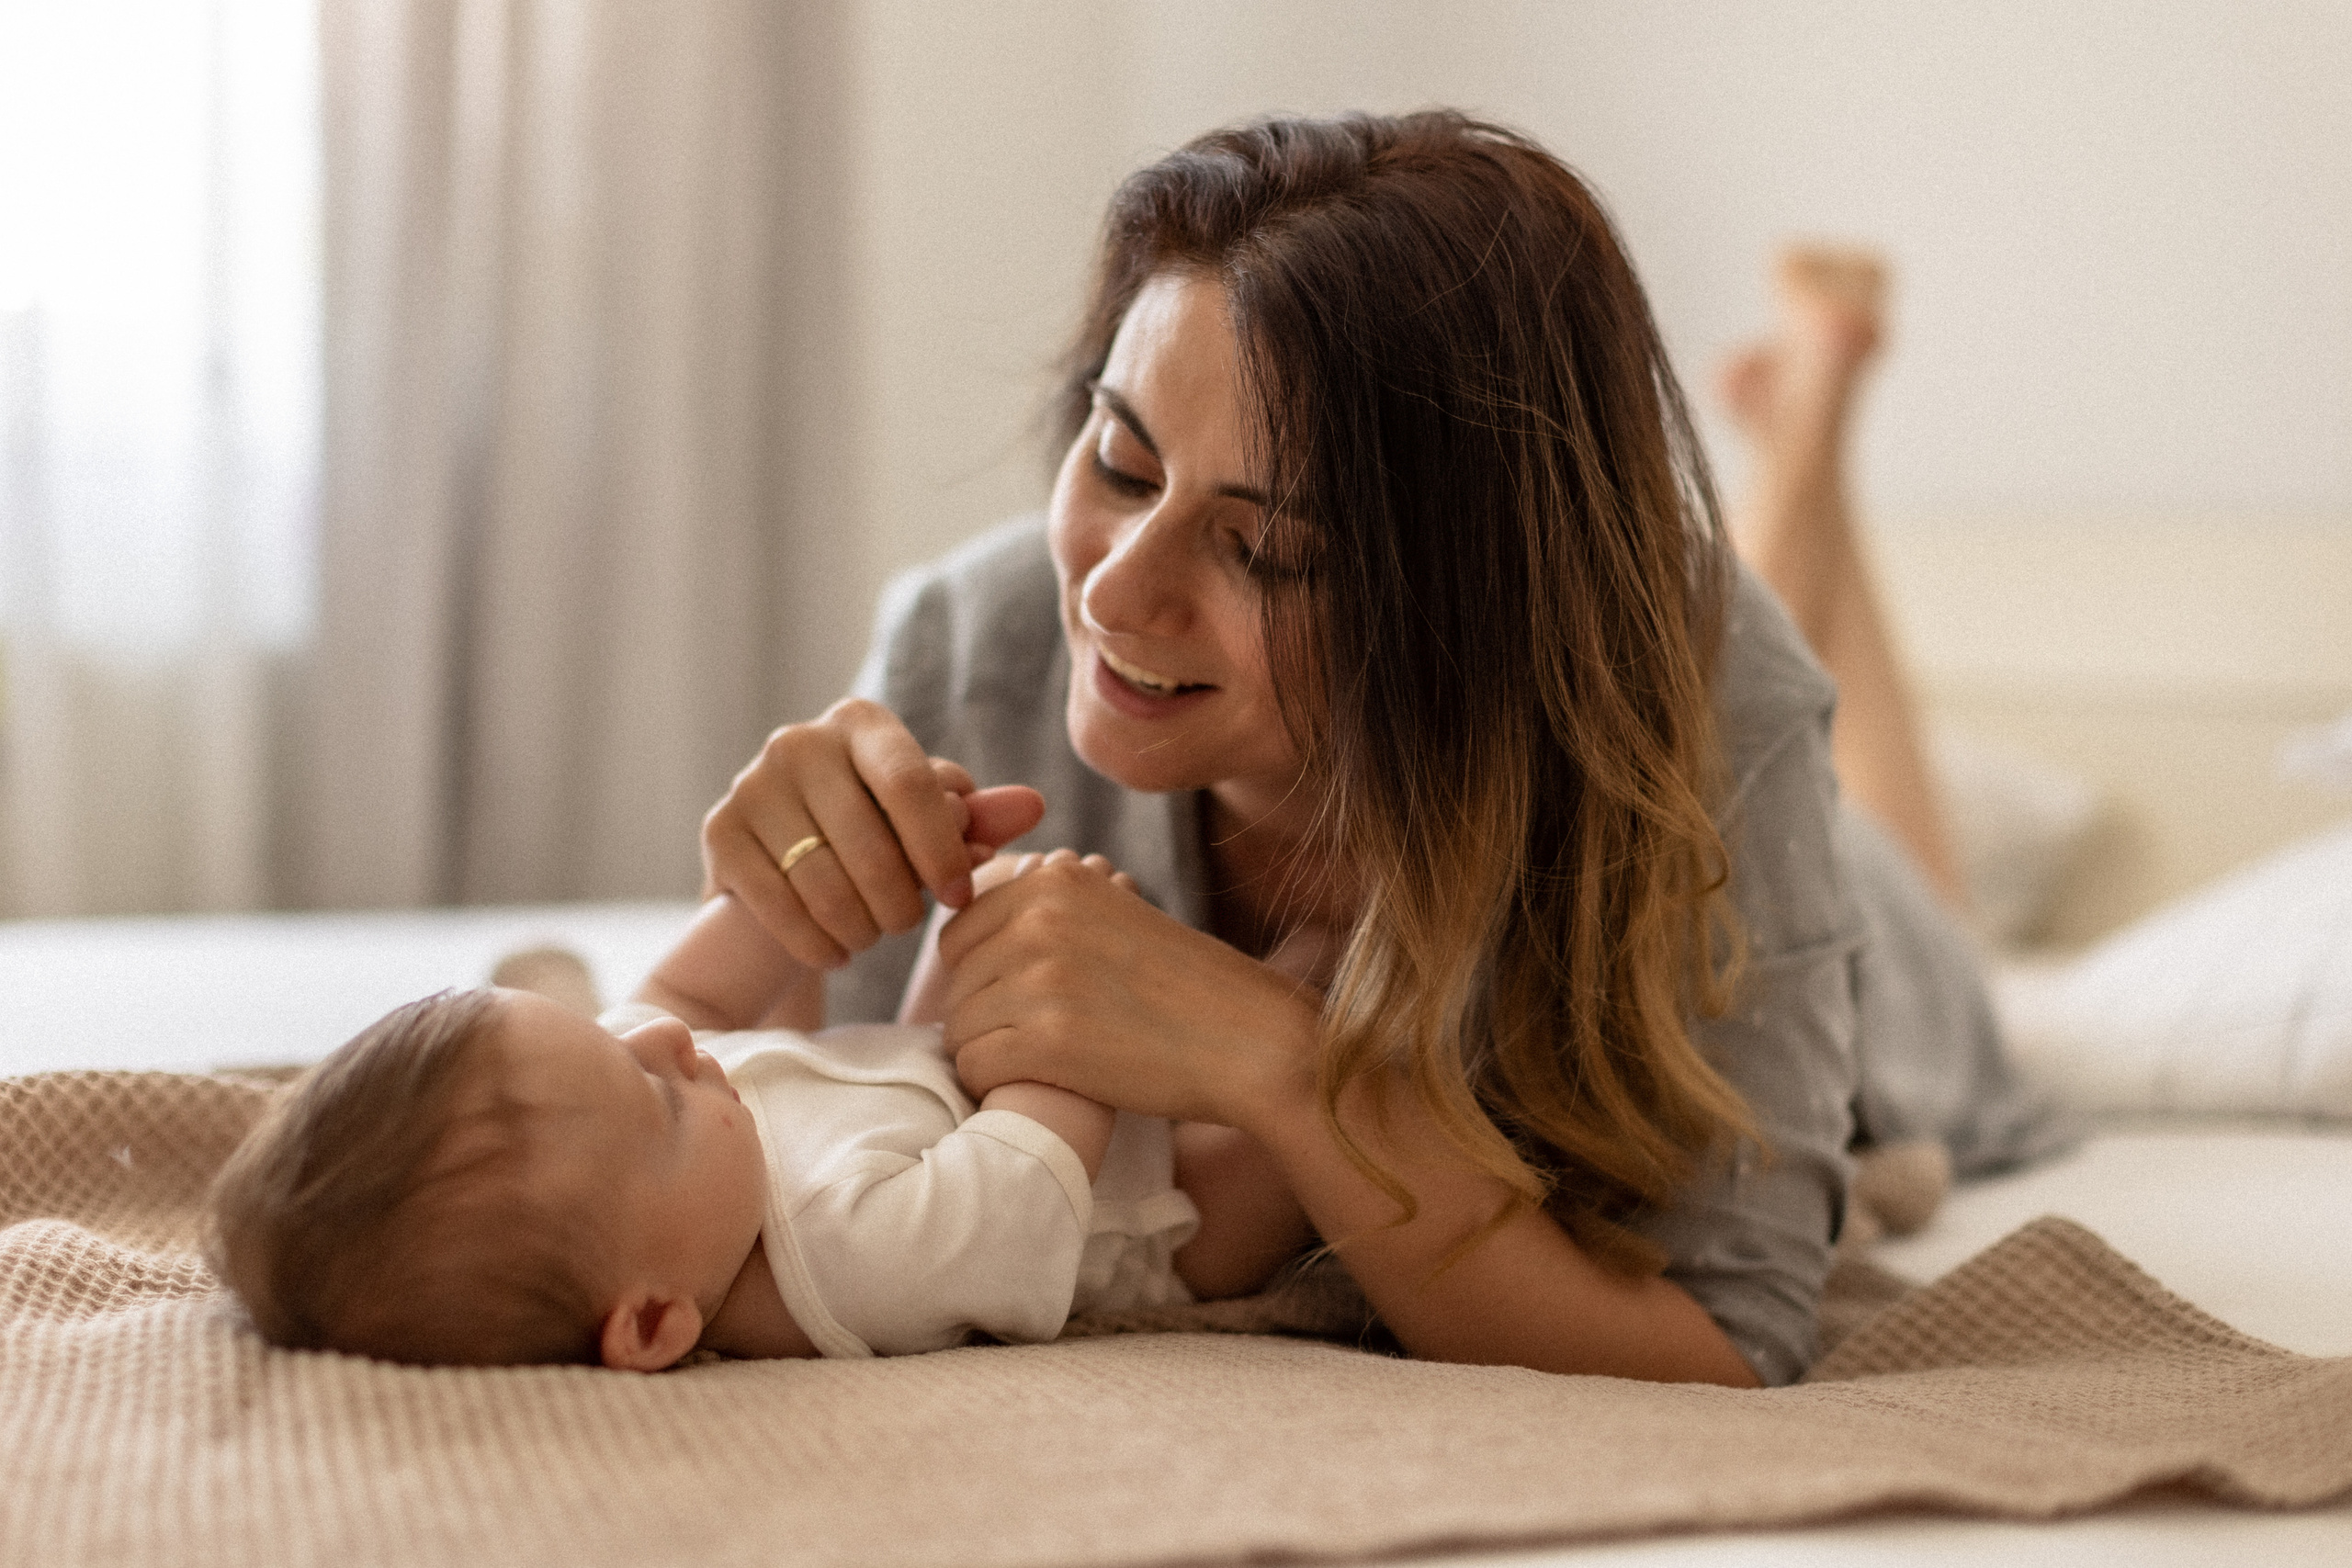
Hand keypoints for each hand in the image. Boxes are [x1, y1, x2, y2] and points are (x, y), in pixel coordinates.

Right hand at [701, 697, 1044, 968]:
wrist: (783, 862)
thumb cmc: (877, 834)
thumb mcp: (928, 824)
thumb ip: (978, 818)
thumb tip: (1033, 806)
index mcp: (863, 723)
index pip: (912, 785)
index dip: (941, 850)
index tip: (958, 897)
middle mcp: (800, 741)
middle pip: (868, 842)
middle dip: (898, 902)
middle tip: (907, 926)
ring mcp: (752, 783)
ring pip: (823, 881)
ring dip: (859, 927)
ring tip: (871, 936)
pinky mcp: (720, 830)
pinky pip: (779, 905)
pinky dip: (816, 942)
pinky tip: (834, 952)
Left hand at [936, 850, 1321, 1131]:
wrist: (1250, 1042)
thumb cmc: (1183, 988)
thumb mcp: (1113, 916)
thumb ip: (1047, 911)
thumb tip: (961, 919)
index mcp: (1055, 881)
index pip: (959, 931)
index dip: (980, 975)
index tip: (1018, 1001)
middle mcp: (1041, 920)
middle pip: (956, 982)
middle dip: (983, 1015)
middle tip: (1032, 1040)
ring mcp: (1041, 981)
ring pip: (959, 1027)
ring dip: (988, 1052)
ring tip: (1039, 1063)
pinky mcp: (1047, 1042)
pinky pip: (974, 1065)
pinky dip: (994, 1083)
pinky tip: (1039, 1082)